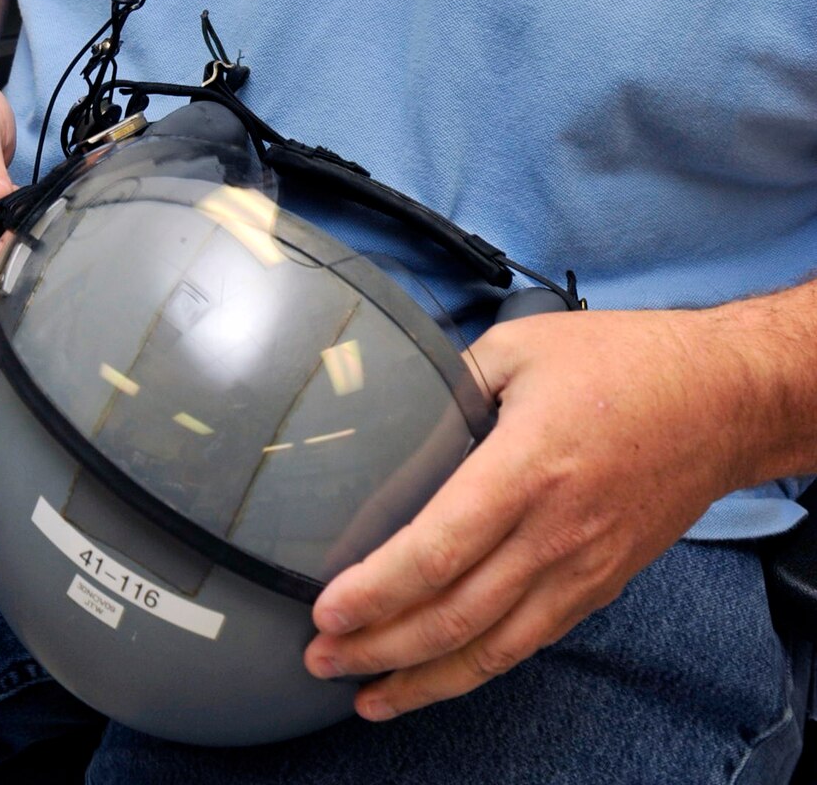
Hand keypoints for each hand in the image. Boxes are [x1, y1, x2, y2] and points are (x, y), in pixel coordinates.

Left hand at [304, 307, 745, 719]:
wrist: (718, 400)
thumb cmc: (625, 363)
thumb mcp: (523, 347)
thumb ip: (453, 380)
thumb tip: (396, 404)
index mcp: (527, 466)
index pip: (438, 550)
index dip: (376, 590)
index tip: (327, 608)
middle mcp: (554, 532)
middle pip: (454, 615)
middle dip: (379, 647)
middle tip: (321, 657)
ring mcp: (581, 567)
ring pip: (491, 648)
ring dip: (422, 679)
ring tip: (366, 694)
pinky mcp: (600, 584)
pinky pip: (530, 642)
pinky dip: (478, 669)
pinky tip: (440, 676)